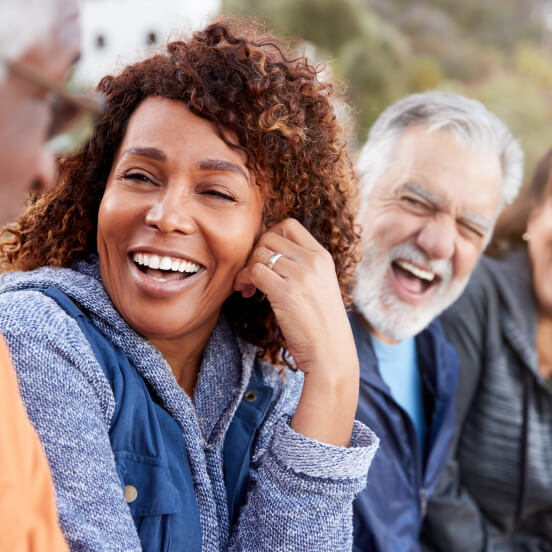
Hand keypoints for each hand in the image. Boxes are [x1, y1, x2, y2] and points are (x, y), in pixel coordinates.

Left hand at [234, 218, 358, 445]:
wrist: (331, 353)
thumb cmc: (322, 325)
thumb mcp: (320, 286)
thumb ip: (301, 267)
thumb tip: (268, 254)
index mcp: (322, 256)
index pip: (289, 225)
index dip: (269, 236)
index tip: (264, 257)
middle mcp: (312, 261)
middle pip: (269, 236)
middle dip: (254, 253)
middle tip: (251, 275)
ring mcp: (300, 276)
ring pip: (259, 253)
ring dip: (246, 269)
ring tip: (248, 287)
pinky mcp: (285, 293)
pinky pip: (254, 271)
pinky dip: (244, 280)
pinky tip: (247, 293)